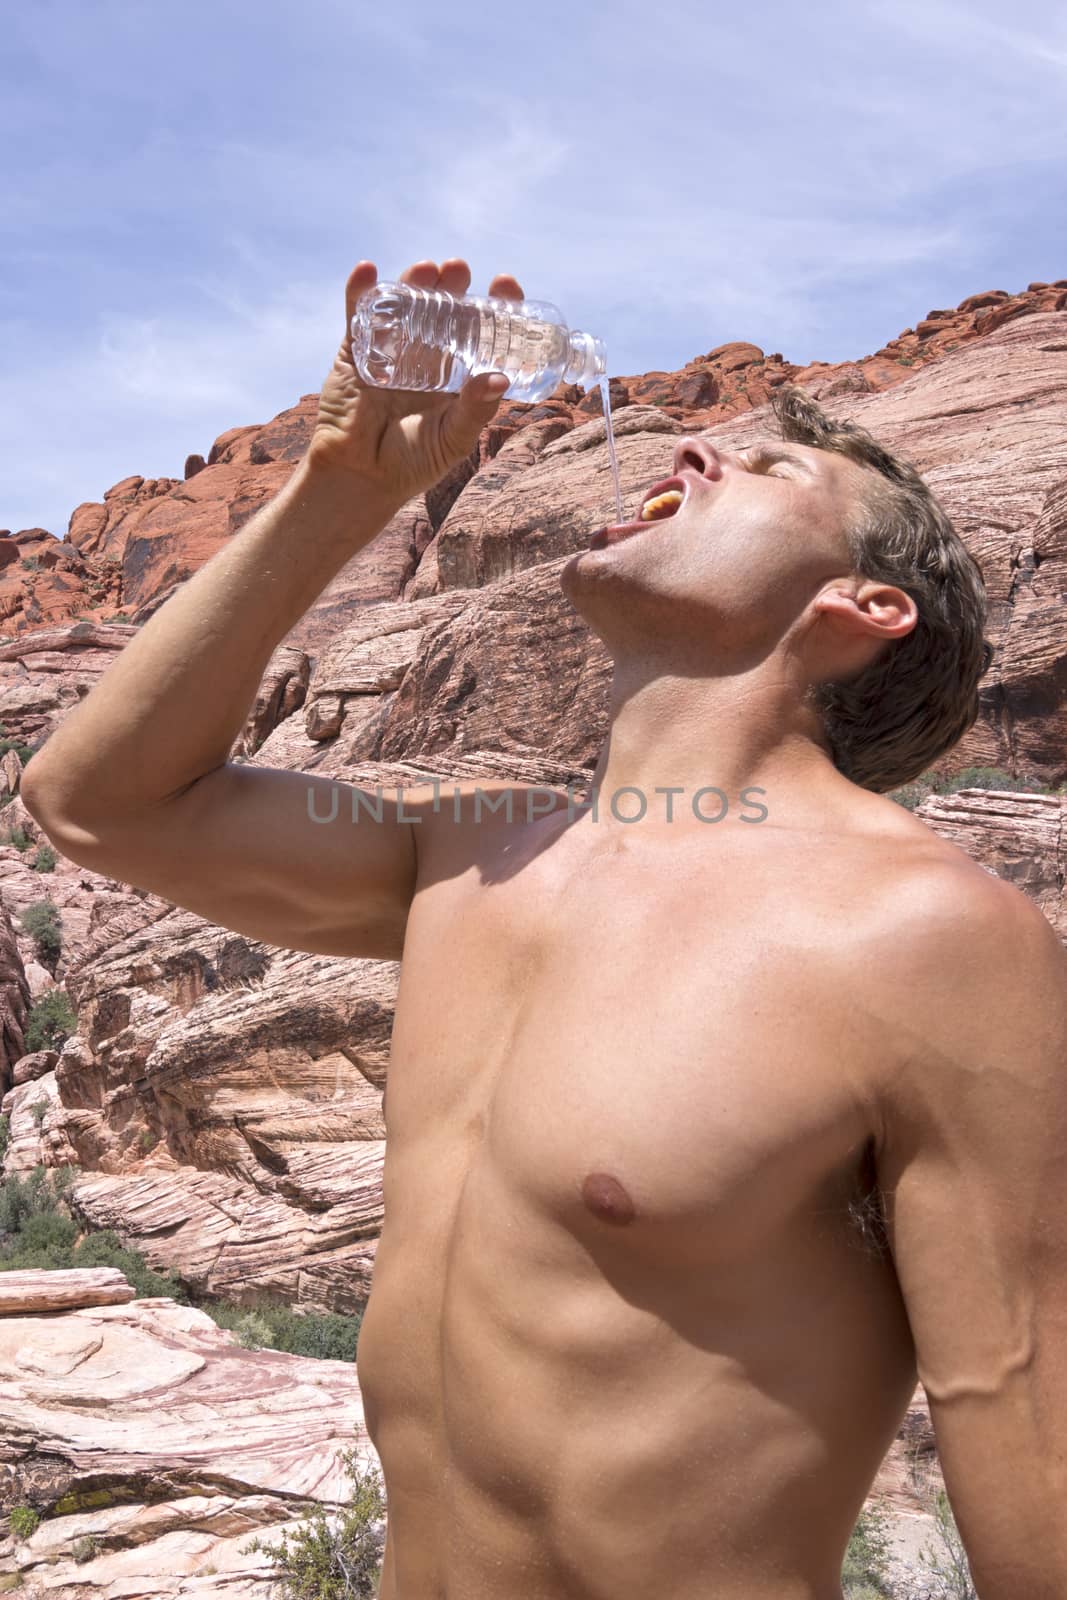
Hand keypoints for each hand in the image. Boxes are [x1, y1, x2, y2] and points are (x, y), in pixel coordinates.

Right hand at [307, 256, 524, 506]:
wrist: (361, 479)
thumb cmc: (413, 465)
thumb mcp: (453, 439)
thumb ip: (475, 410)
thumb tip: (500, 378)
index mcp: (455, 374)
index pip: (479, 331)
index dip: (493, 306)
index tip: (505, 285)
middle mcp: (425, 356)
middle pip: (442, 310)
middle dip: (452, 286)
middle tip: (460, 269)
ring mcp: (389, 352)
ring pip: (403, 307)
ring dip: (413, 283)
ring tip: (426, 269)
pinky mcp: (354, 354)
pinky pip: (356, 317)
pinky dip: (359, 292)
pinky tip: (368, 270)